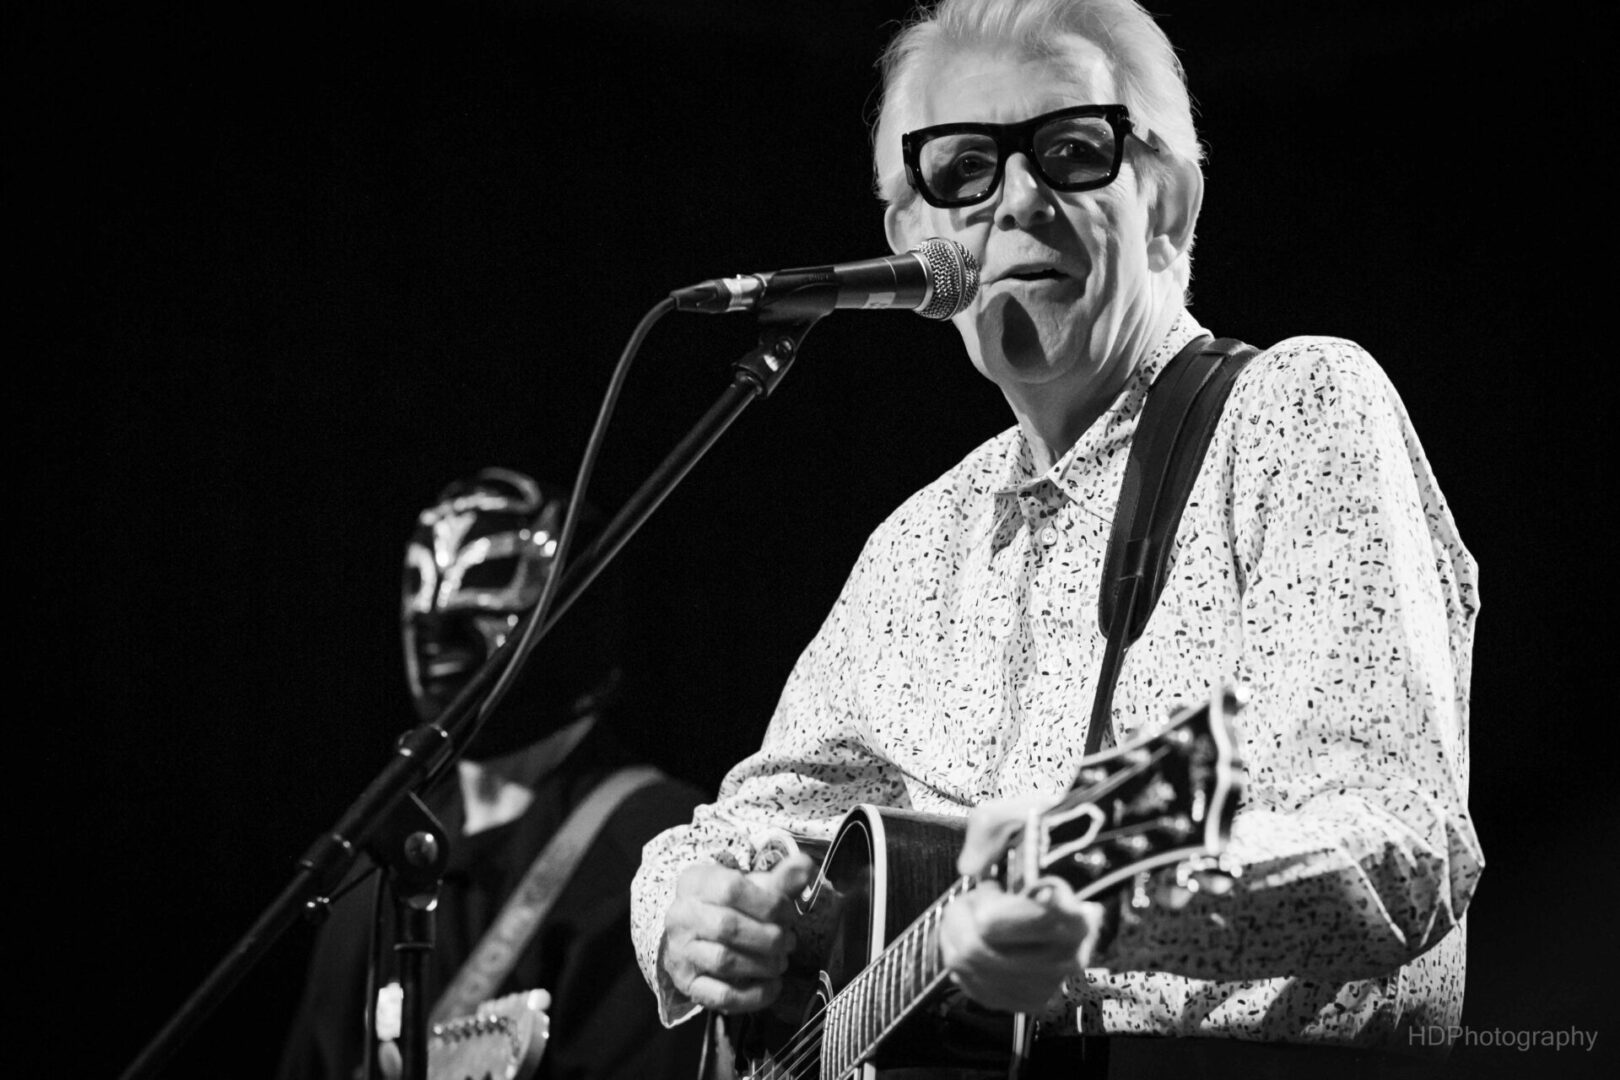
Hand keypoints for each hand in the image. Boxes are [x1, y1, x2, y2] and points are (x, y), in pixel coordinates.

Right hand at [661, 852, 814, 1013]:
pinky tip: (773, 986)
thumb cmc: (730, 907)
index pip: (732, 889)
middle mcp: (681, 916)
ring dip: (763, 964)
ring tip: (781, 962)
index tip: (788, 913)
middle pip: (727, 927)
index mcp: (696, 883)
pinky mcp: (687, 984)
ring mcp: (680, 952)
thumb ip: (780, 879)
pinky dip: (754, 996)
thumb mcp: (751, 886)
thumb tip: (806, 865)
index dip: (768, 903)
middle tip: (789, 941)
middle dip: (769, 937)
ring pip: (724, 961)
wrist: (694, 935)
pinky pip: (721, 996)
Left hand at [938, 795, 1107, 1013]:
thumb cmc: (1050, 844)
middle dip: (961, 918)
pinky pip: (982, 994)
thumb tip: (968, 868)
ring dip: (959, 940)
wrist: (1081, 873)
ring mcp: (1052, 981)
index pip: (999, 922)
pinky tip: (977, 944)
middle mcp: (1068, 956)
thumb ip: (989, 827)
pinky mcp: (1035, 997)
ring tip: (978, 918)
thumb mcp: (1021, 814)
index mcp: (1071, 914)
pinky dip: (967, 968)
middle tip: (975, 898)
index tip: (996, 881)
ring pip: (971, 972)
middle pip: (976, 950)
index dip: (986, 899)